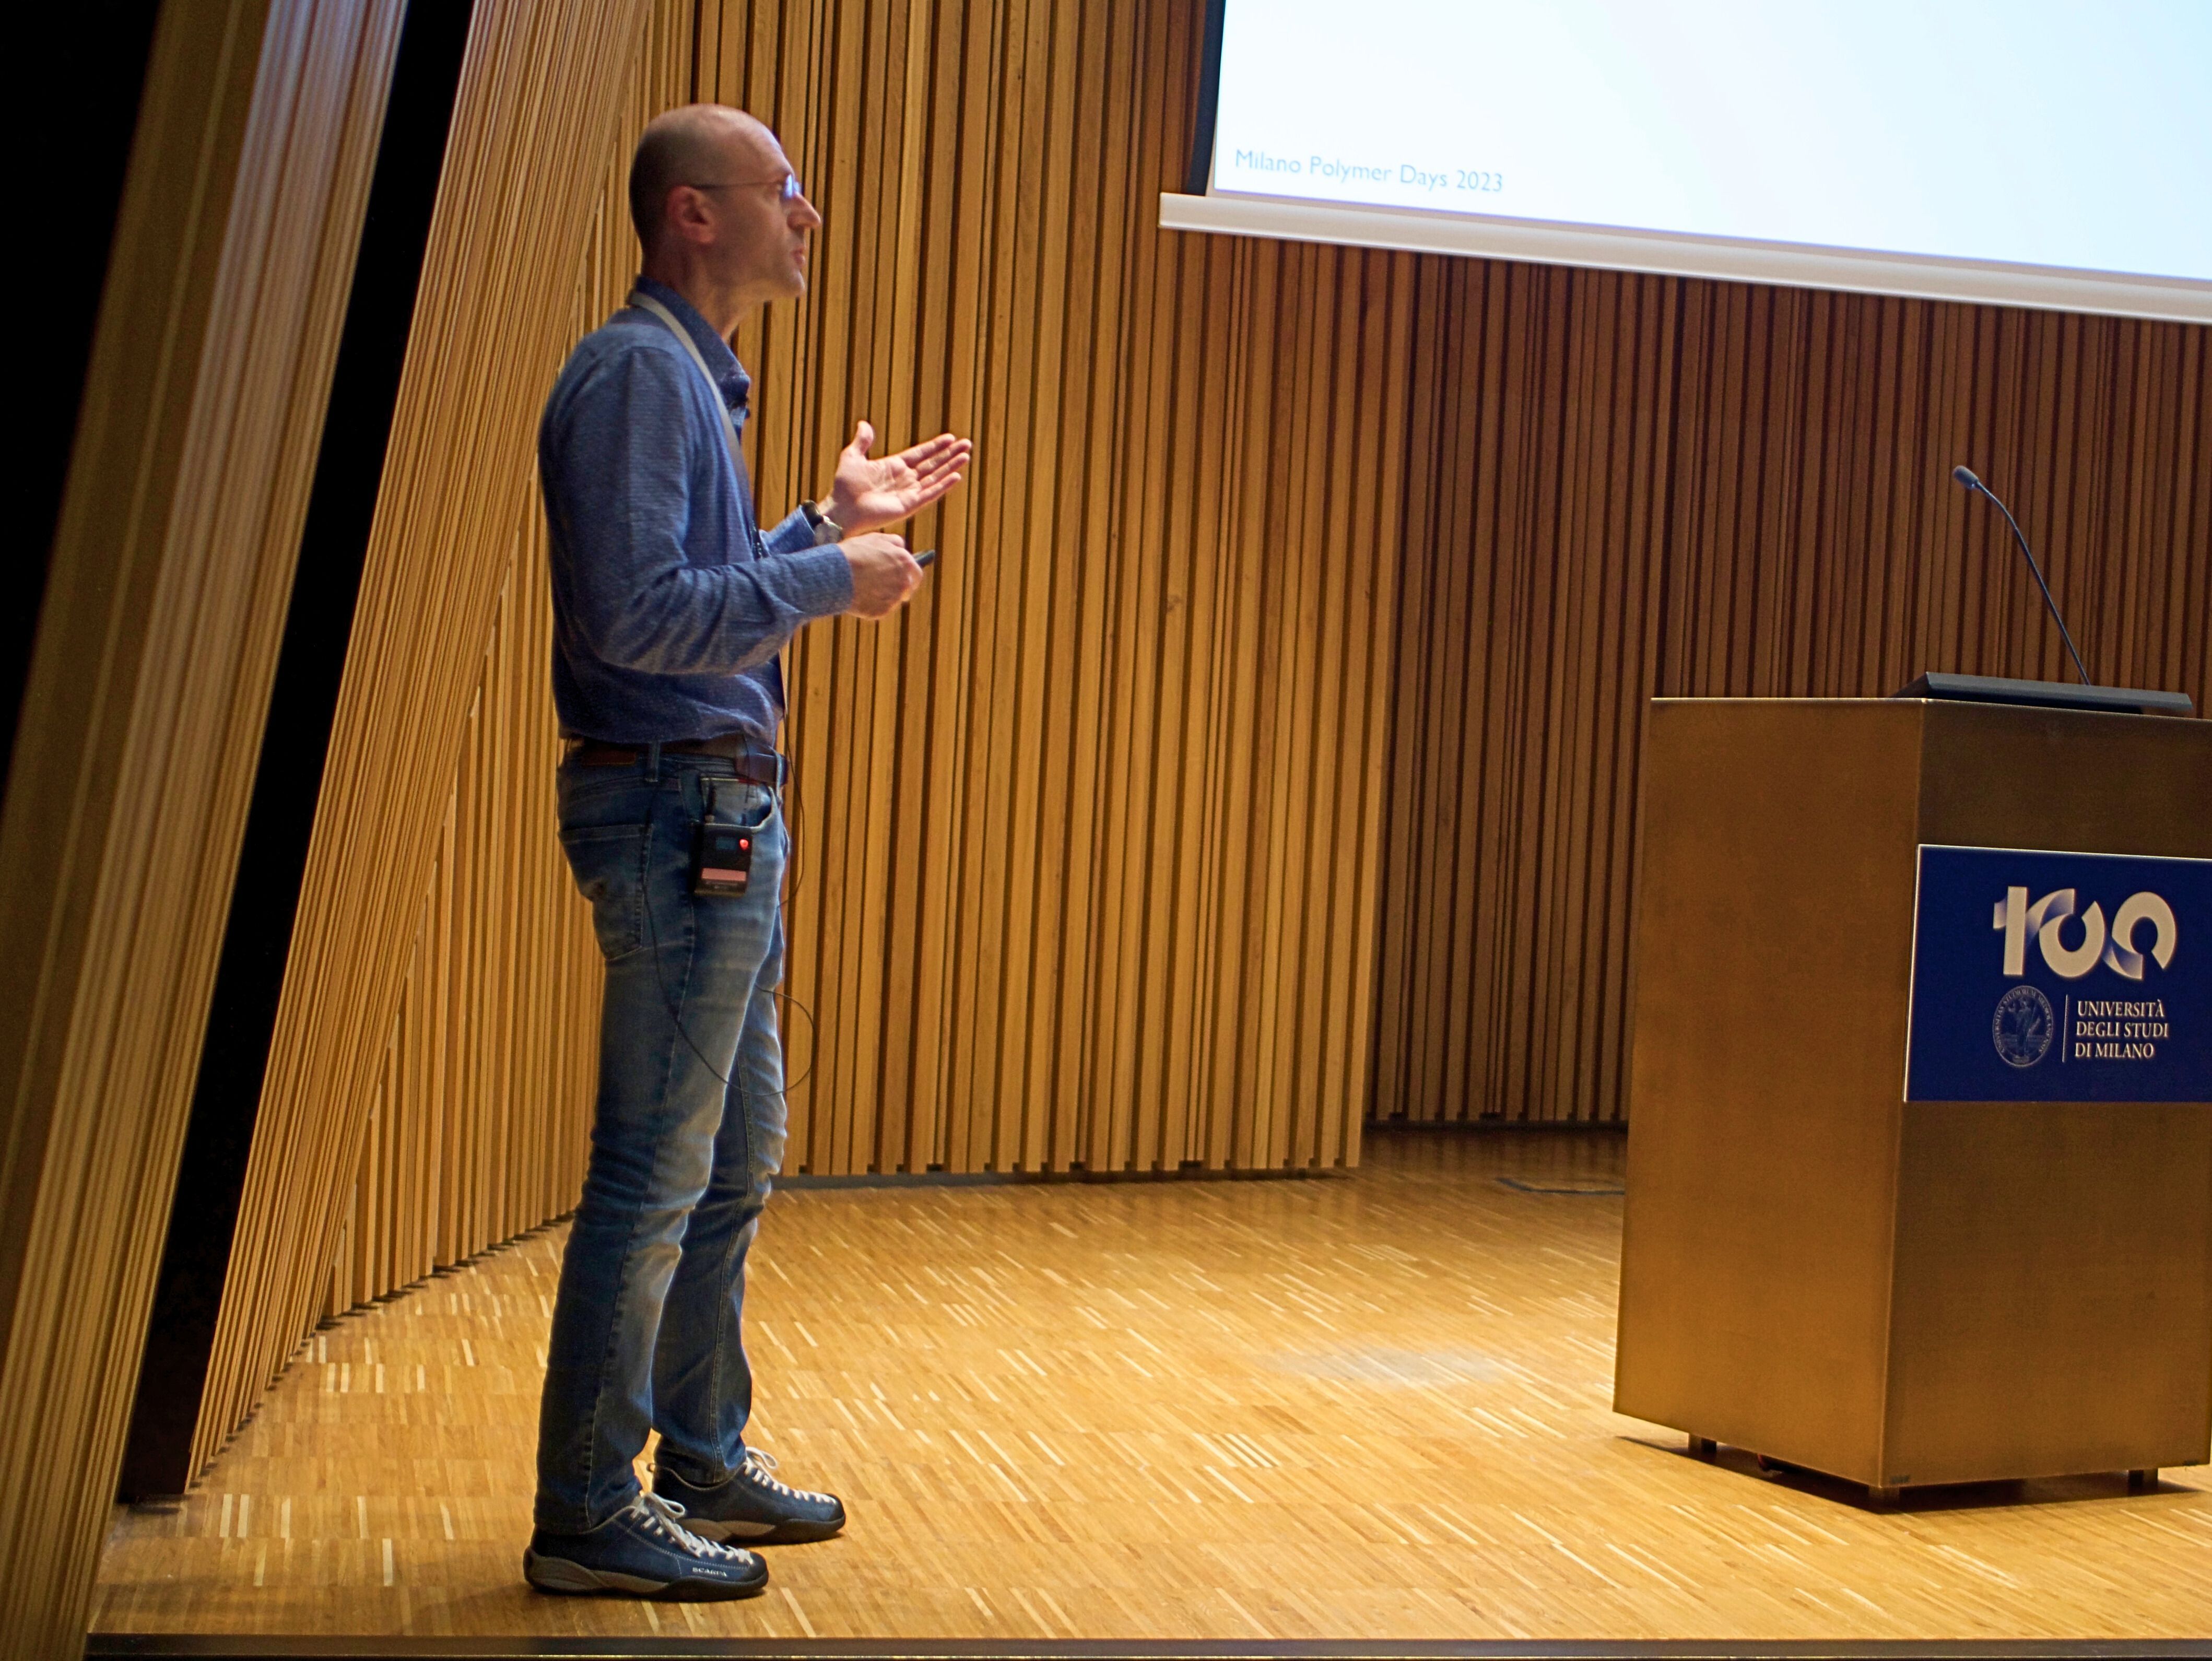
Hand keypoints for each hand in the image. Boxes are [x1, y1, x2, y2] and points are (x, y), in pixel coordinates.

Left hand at [823, 421, 970, 534]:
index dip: (935, 446)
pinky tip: (956, 476)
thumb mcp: (852, 457)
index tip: (950, 438)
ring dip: (951, 467)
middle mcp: (904, 480)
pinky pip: (930, 493)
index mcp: (894, 467)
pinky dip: (943, 485)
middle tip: (967, 444)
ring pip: (935, 477)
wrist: (842, 509)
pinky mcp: (909, 506)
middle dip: (949, 454)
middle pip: (932, 464)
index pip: (920, 454)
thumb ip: (862, 441)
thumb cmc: (844, 487)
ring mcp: (908, 493)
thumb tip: (864, 424)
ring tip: (966, 456)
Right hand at [842, 533, 923, 618]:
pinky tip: (860, 597)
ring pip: (893, 600)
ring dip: (884, 596)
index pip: (916, 574)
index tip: (904, 578)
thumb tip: (903, 546)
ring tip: (865, 588)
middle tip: (883, 586)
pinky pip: (880, 609)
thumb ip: (893, 542)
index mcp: (905, 562)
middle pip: (907, 589)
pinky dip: (872, 605)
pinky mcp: (882, 611)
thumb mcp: (875, 538)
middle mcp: (904, 581)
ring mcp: (894, 598)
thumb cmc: (853, 553)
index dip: (910, 576)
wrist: (835, 574)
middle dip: (899, 588)